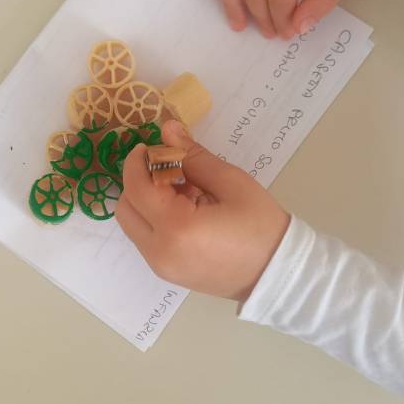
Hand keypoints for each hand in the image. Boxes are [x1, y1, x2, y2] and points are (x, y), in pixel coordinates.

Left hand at [116, 120, 290, 300]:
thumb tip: (167, 129)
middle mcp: (159, 251)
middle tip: (168, 168)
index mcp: (176, 227)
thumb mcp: (231, 183)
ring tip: (183, 191)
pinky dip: (156, 218)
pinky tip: (186, 209)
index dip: (138, 161)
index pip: (137, 186)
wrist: (278, 274)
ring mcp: (161, 266)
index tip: (153, 145)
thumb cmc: (261, 226)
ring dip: (146, 201)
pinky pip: (147, 238)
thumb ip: (193, 156)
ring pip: (133, 224)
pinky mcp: (167, 272)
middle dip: (139, 181)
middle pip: (126, 207)